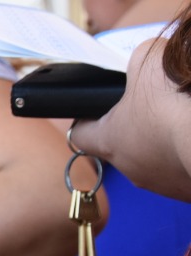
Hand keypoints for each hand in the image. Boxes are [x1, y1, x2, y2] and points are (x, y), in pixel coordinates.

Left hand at [71, 38, 190, 201]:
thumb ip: (138, 60)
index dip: (86, 118)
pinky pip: (182, 168)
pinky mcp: (185, 190)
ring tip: (181, 120)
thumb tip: (142, 62)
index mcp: (109, 141)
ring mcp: (159, 183)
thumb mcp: (150, 63)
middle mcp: (129, 168)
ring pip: (155, 159)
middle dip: (135, 126)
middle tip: (154, 106)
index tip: (95, 107)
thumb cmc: (173, 103)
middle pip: (122, 146)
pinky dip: (188, 153)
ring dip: (165, 141)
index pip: (81, 134)